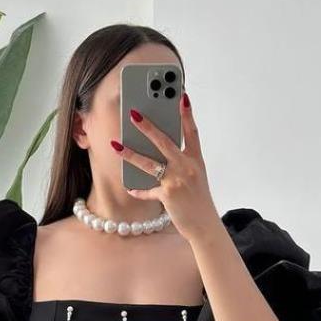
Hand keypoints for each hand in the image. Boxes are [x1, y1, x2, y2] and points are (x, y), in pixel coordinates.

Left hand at [115, 92, 218, 243]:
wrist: (204, 225)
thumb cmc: (198, 200)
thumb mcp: (196, 177)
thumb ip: (182, 162)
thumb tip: (163, 151)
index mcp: (196, 160)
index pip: (192, 132)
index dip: (187, 114)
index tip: (182, 96)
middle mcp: (187, 167)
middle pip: (165, 142)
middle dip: (148, 127)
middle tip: (133, 114)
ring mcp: (177, 181)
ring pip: (149, 164)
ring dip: (130, 154)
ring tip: (116, 145)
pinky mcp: (168, 195)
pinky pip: (148, 191)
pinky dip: (139, 191)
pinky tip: (130, 188)